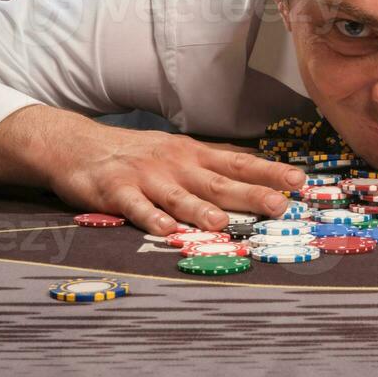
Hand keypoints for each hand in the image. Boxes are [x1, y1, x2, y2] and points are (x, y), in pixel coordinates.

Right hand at [55, 130, 305, 233]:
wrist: (77, 144)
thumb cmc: (136, 153)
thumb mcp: (178, 151)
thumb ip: (212, 164)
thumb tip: (255, 171)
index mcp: (194, 155)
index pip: (239, 163)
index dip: (270, 172)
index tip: (300, 181)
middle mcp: (176, 164)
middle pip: (219, 181)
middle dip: (250, 194)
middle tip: (279, 205)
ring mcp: (146, 177)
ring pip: (180, 196)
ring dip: (202, 210)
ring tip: (224, 223)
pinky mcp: (116, 191)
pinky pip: (137, 208)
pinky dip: (152, 218)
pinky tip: (167, 231)